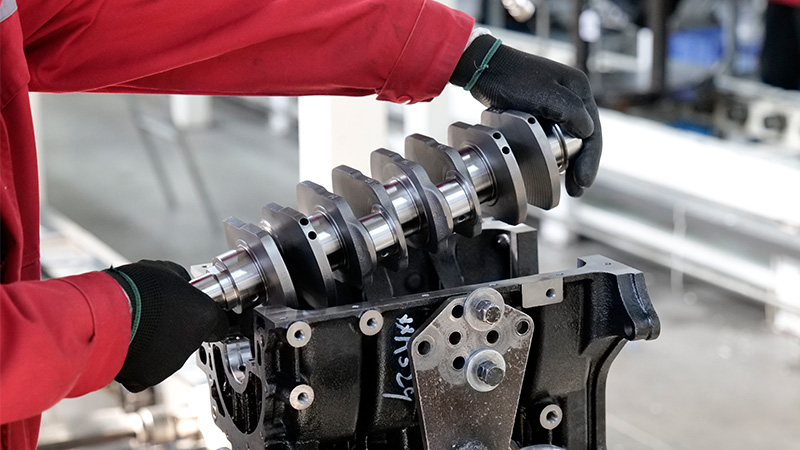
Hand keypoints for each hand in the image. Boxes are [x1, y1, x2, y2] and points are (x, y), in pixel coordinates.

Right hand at [105, 260, 227, 391]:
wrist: (107, 311)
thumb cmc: (137, 288)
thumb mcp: (168, 270)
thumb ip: (182, 281)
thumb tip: (182, 283)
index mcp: (205, 316)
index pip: (220, 324)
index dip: (206, 317)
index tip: (196, 314)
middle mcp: (193, 343)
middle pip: (191, 339)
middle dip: (177, 330)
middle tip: (157, 317)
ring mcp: (171, 363)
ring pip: (169, 356)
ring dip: (158, 345)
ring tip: (138, 329)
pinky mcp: (147, 378)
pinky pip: (146, 371)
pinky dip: (139, 362)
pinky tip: (129, 345)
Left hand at [450, 35, 601, 196]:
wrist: (484, 68)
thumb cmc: (511, 78)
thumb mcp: (544, 94)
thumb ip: (570, 112)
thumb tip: (588, 133)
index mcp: (579, 89)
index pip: (593, 131)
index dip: (590, 159)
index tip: (582, 182)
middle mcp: (573, 95)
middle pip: (584, 137)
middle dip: (582, 165)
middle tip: (577, 189)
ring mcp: (558, 103)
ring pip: (570, 138)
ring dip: (571, 161)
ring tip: (569, 185)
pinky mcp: (542, 110)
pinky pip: (556, 135)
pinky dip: (557, 152)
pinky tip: (553, 166)